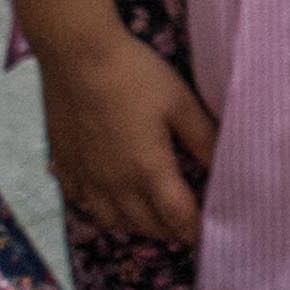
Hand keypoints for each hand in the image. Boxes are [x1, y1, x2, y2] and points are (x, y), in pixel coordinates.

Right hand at [35, 22, 218, 243]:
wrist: (76, 54)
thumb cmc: (134, 74)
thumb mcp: (180, 102)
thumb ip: (204, 138)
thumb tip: (226, 168)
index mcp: (149, 170)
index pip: (178, 218)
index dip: (195, 231)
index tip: (208, 236)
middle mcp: (115, 184)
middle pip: (146, 226)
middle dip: (169, 231)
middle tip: (184, 226)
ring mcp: (86, 177)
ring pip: (112, 221)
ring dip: (135, 226)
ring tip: (151, 217)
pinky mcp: (63, 165)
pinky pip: (82, 203)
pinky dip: (100, 209)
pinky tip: (109, 198)